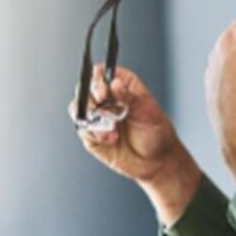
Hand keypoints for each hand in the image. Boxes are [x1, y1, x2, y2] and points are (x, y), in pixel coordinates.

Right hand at [70, 64, 199, 223]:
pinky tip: (110, 139)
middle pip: (85, 88)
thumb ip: (129, 97)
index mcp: (124, 86)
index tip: (103, 91)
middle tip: (102, 107)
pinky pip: (82, 128)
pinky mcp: (91, 133)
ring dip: (92, 118)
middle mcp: (107, 99)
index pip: (102, 73)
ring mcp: (98, 116)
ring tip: (111, 129)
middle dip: (91, 99)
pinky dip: (93, 133)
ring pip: (78, 107)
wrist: (155, 161)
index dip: (98, 79)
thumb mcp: (147, 112)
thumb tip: (115, 84)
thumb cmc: (157, 133)